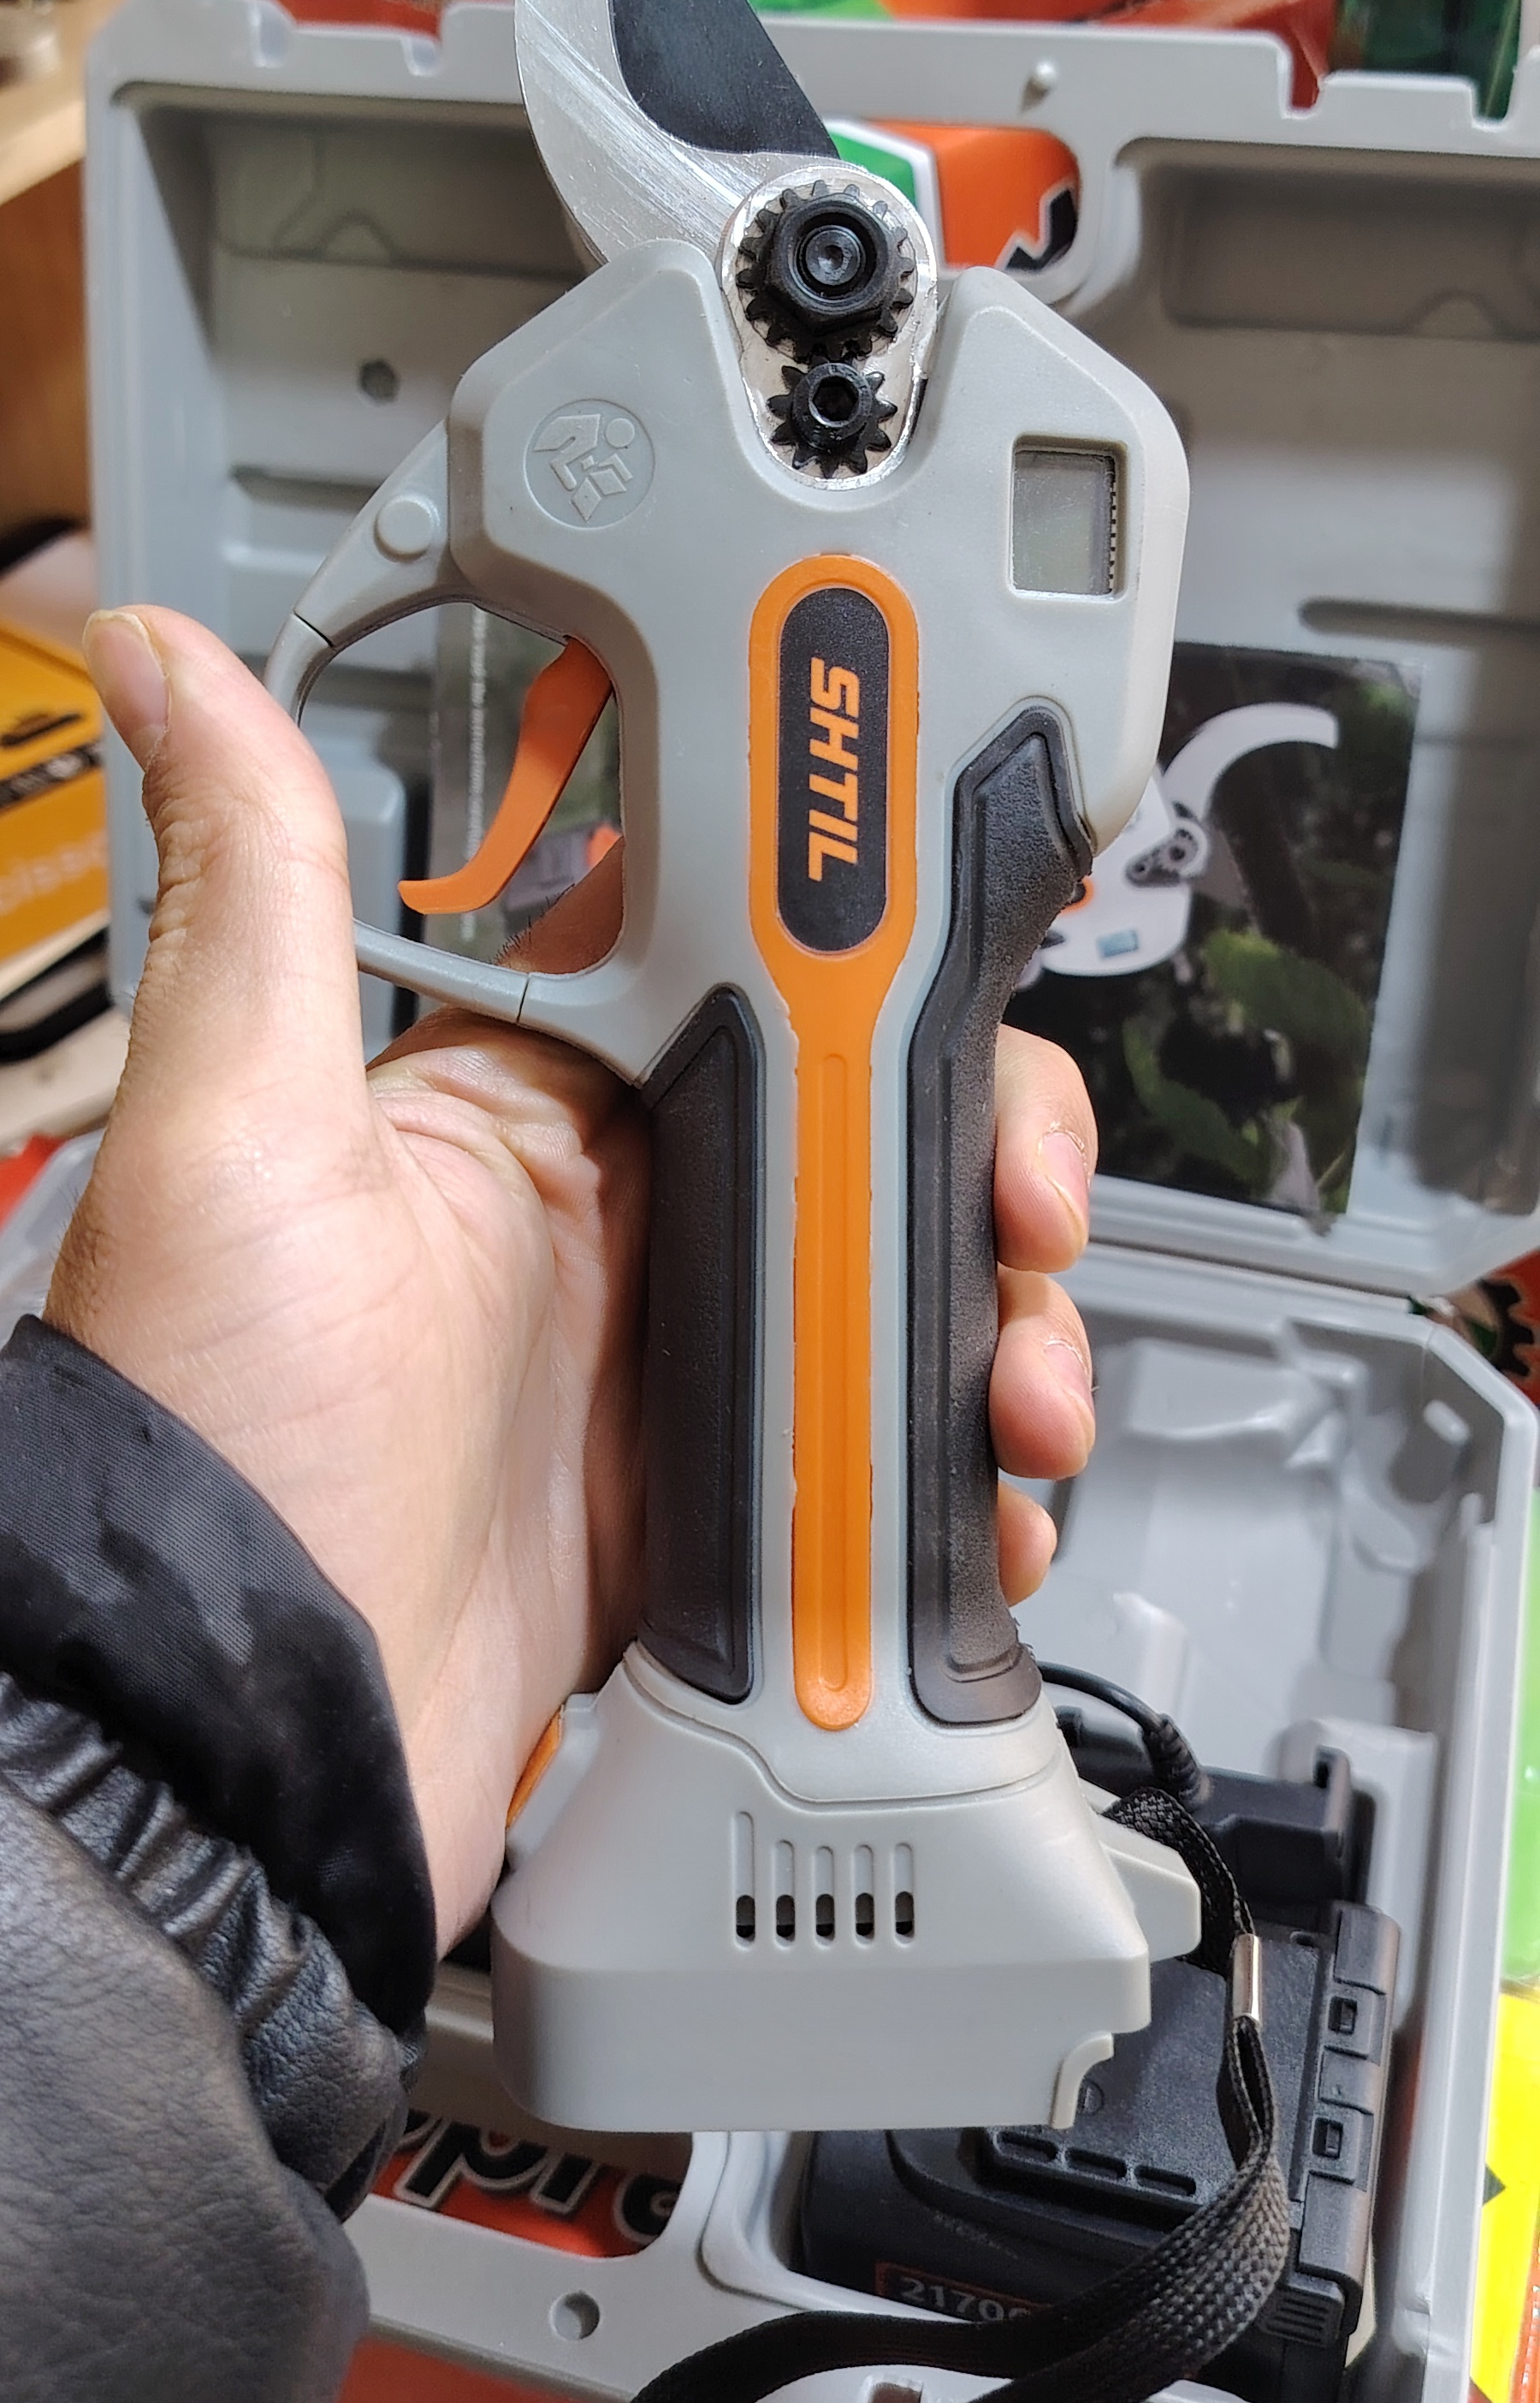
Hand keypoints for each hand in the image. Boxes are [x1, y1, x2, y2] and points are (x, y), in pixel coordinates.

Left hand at [49, 610, 1096, 1948]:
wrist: (246, 1743)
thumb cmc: (212, 1435)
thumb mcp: (233, 1128)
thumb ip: (257, 882)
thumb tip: (169, 659)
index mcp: (515, 1099)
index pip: (743, 970)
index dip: (873, 965)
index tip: (961, 995)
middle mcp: (608, 1218)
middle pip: (873, 1131)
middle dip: (987, 1162)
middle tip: (1028, 1223)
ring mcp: (674, 1367)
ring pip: (907, 1290)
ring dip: (1004, 1321)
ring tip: (1023, 1396)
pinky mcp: (717, 1506)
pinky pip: (887, 1454)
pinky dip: (962, 1473)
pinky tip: (985, 1502)